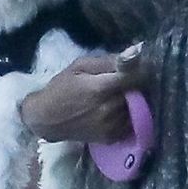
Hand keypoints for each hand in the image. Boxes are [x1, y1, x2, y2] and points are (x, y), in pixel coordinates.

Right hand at [22, 47, 147, 145]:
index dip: (141, 69)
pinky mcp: (111, 137)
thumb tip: (137, 51)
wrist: (46, 119)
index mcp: (101, 88)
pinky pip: (130, 123)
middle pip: (138, 92)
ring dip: (132, 100)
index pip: (136, 76)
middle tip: (123, 81)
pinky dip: (126, 115)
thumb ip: (109, 61)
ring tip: (115, 95)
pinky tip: (113, 110)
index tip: (139, 66)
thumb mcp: (80, 66)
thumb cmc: (61, 88)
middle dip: (135, 85)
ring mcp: (112, 125)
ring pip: (136, 108)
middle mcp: (110, 108)